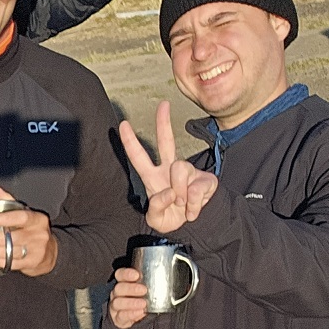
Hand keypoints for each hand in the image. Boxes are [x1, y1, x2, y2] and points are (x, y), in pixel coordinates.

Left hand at [0, 183, 57, 275]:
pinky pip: (12, 263)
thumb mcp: (23, 213)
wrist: (49, 252)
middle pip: (14, 237)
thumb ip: (7, 200)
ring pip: (12, 251)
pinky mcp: (32, 263)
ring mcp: (37, 250)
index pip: (22, 217)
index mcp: (37, 219)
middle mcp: (39, 234)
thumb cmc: (31, 230)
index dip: (6, 219)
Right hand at [108, 266, 150, 328]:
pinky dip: (130, 314)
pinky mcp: (117, 318)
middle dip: (131, 288)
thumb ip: (156, 283)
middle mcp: (118, 293)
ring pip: (117, 302)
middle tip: (144, 290)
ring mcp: (116, 306)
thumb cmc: (146, 299)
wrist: (140, 317)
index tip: (136, 275)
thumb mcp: (151, 289)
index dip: (126, 274)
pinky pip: (121, 316)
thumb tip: (174, 280)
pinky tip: (140, 312)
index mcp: (124, 283)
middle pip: (119, 288)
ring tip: (143, 303)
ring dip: (130, 303)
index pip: (120, 275)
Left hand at [118, 101, 218, 234]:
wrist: (195, 225)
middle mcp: (169, 169)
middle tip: (163, 103)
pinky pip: (196, 189)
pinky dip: (193, 205)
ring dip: (180, 194)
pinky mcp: (205, 179)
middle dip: (163, 122)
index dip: (130, 141)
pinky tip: (193, 209)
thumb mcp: (157, 220)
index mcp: (152, 177)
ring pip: (179, 170)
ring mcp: (188, 172)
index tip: (123, 124)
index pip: (139, 157)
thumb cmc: (171, 218)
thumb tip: (169, 193)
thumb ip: (156, 208)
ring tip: (182, 206)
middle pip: (166, 142)